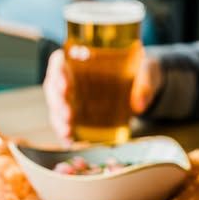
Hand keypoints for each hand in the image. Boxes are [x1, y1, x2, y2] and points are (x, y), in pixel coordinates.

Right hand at [42, 49, 161, 141]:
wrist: (144, 83)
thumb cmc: (139, 70)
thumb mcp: (145, 70)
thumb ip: (143, 83)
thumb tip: (139, 105)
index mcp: (80, 59)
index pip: (58, 62)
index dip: (57, 72)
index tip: (65, 85)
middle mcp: (71, 78)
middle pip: (53, 87)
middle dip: (57, 102)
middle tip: (68, 114)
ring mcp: (72, 97)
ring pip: (55, 106)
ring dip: (58, 119)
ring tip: (67, 130)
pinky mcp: (77, 114)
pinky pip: (64, 122)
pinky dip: (64, 131)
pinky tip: (69, 140)